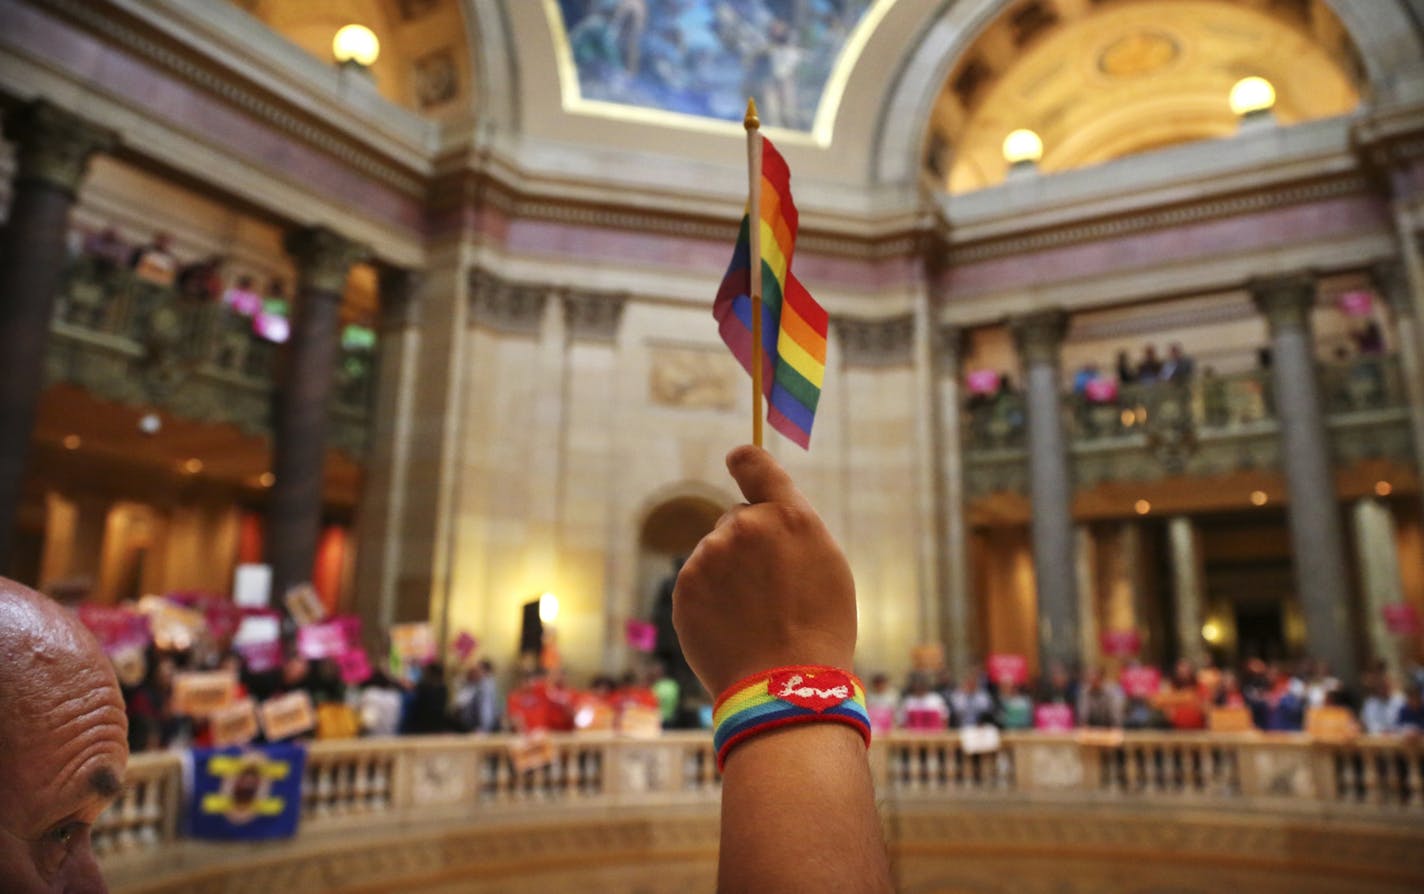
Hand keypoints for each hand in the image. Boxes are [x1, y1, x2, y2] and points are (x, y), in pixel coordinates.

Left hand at [672, 445, 855, 696]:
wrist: (784, 685)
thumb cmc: (820, 630)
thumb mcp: (826, 565)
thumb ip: (790, 528)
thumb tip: (757, 512)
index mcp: (788, 516)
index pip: (756, 465)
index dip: (745, 460)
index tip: (737, 459)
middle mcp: (745, 525)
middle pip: (736, 519)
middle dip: (747, 544)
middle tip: (771, 590)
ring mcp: (710, 554)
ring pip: (715, 553)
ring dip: (728, 575)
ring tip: (754, 617)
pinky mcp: (685, 584)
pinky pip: (698, 582)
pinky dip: (710, 600)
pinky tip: (732, 627)